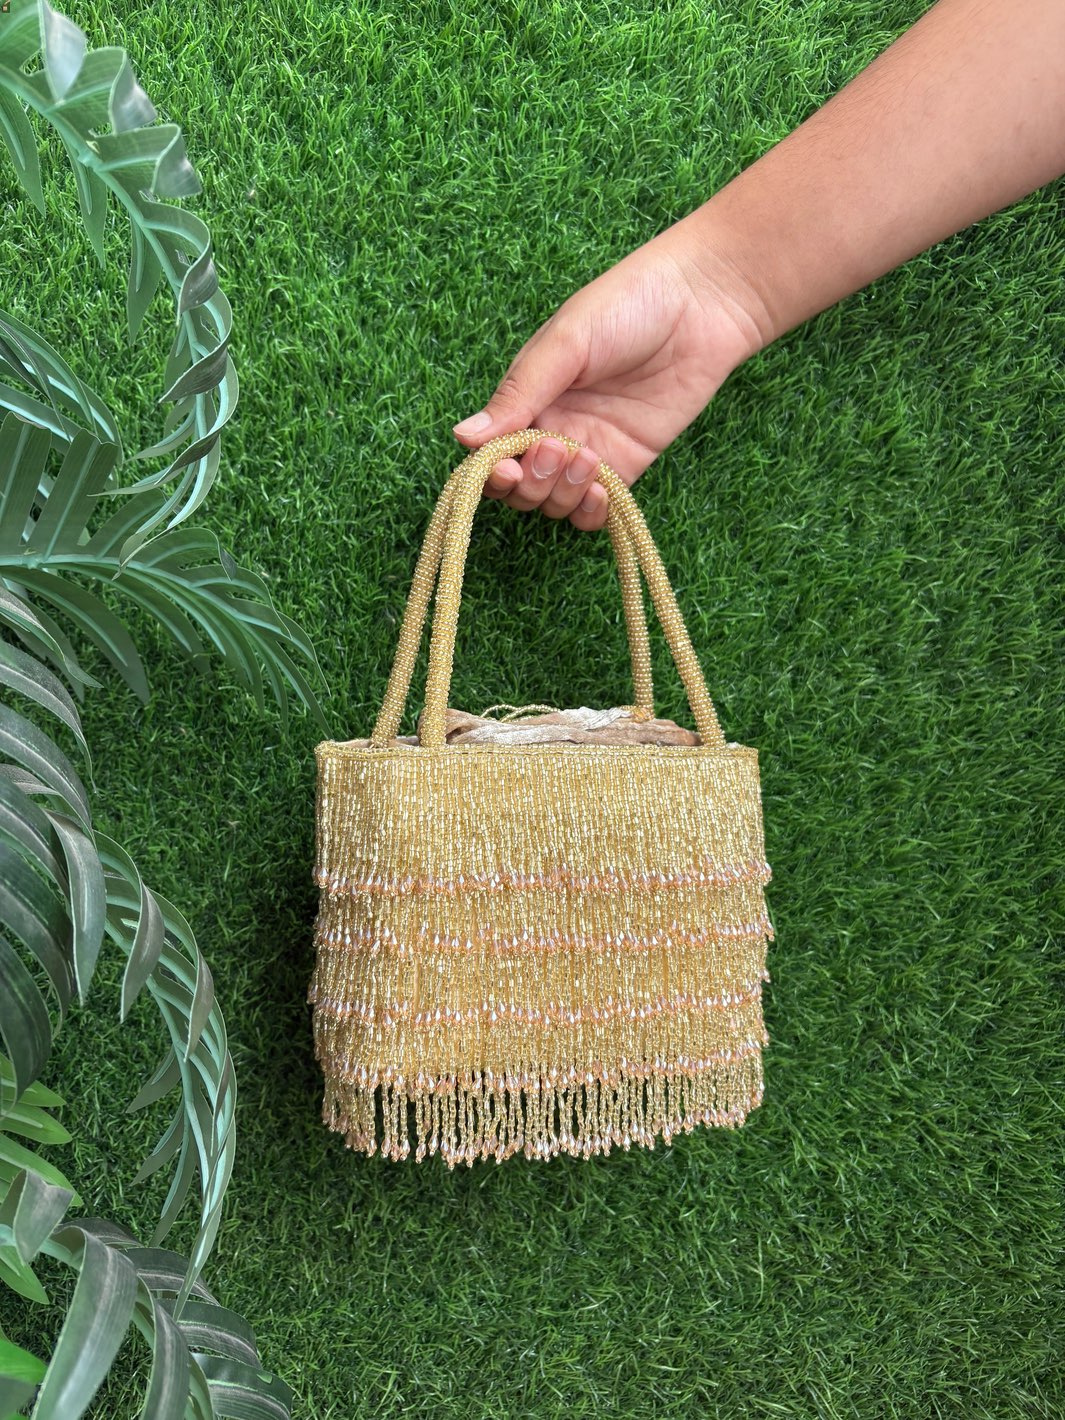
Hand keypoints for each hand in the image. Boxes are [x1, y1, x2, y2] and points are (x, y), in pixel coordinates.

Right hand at [451, 220, 767, 529]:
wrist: (702, 303)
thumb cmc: (629, 304)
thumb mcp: (566, 343)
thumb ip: (518, 394)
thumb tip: (462, 436)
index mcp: (527, 397)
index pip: (490, 453)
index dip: (491, 471)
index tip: (505, 465)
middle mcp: (552, 428)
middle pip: (520, 488)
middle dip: (531, 482)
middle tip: (559, 447)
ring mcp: (589, 451)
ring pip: (554, 504)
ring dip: (562, 495)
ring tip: (587, 458)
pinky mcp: (627, 465)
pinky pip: (596, 511)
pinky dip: (590, 513)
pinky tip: (600, 491)